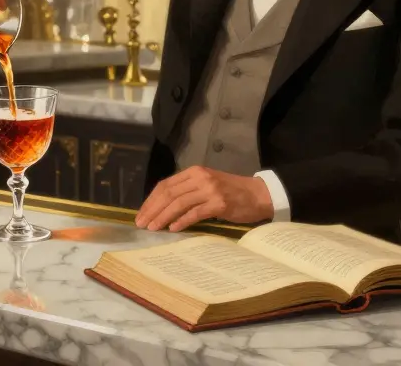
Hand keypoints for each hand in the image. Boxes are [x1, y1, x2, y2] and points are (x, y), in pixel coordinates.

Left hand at [134, 166, 273, 231]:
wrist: (259, 194)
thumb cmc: (231, 192)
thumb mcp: (206, 185)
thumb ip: (187, 192)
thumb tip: (162, 208)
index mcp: (194, 172)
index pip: (165, 185)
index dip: (151, 200)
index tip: (141, 214)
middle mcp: (200, 178)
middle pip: (169, 194)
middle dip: (152, 209)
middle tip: (141, 224)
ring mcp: (210, 190)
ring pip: (178, 203)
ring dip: (163, 217)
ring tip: (153, 228)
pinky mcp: (219, 204)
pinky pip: (195, 213)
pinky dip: (181, 221)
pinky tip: (173, 229)